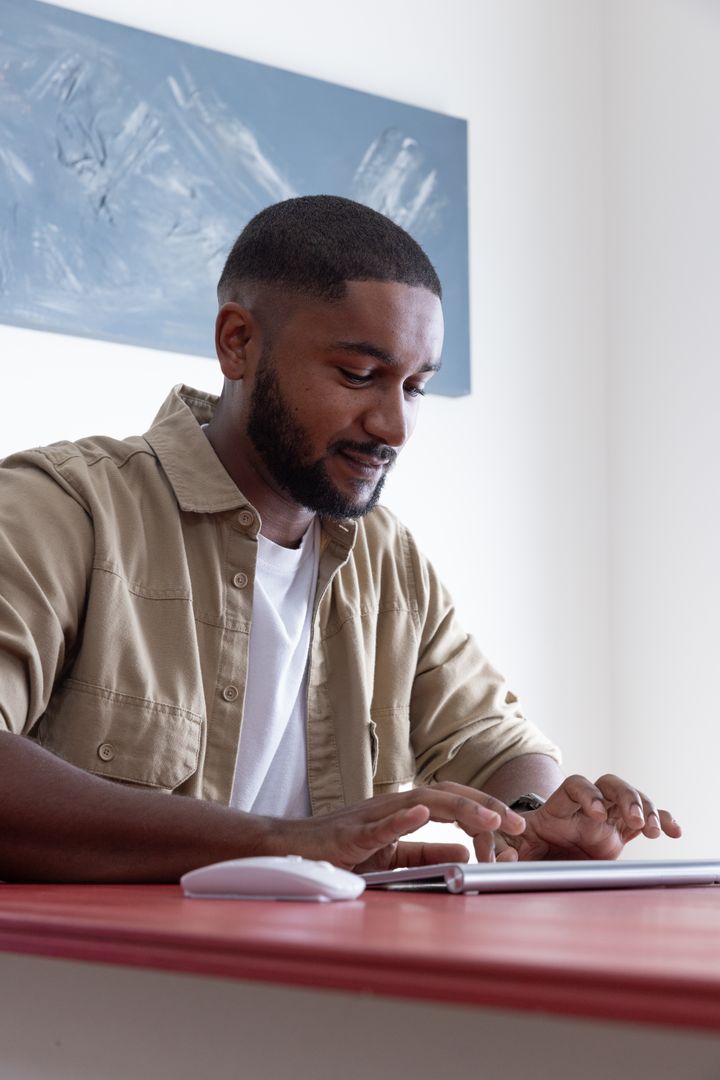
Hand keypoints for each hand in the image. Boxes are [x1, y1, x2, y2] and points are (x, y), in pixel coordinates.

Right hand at [270, 782, 526, 870]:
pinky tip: (420, 813)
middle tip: (517, 823)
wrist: (290, 850)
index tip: (513, 829)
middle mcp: (393, 805)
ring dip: (459, 808)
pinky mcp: (351, 832)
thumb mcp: (392, 856)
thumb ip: (426, 854)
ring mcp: (372, 815)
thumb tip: (465, 853)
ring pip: (422, 801)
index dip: (485, 811)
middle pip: (447, 795)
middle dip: (486, 805)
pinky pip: (379, 823)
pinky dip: (401, 817)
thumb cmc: (338, 850)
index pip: (454, 802)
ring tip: (488, 817)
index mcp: (404, 810)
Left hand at [495, 773, 681, 860]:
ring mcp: (606, 817)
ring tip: (653, 830)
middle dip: (625, 796)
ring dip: (645, 808)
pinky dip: (662, 820)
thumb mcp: (512, 849)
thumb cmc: (525, 850)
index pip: (576, 786)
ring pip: (631, 798)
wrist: (540, 859)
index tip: (596, 814)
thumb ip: (505, 850)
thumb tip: (502, 857)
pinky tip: (674, 831)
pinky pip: (645, 819)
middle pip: (609, 784)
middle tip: (634, 819)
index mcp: (559, 807)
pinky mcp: (620, 832)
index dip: (588, 794)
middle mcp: (585, 807)